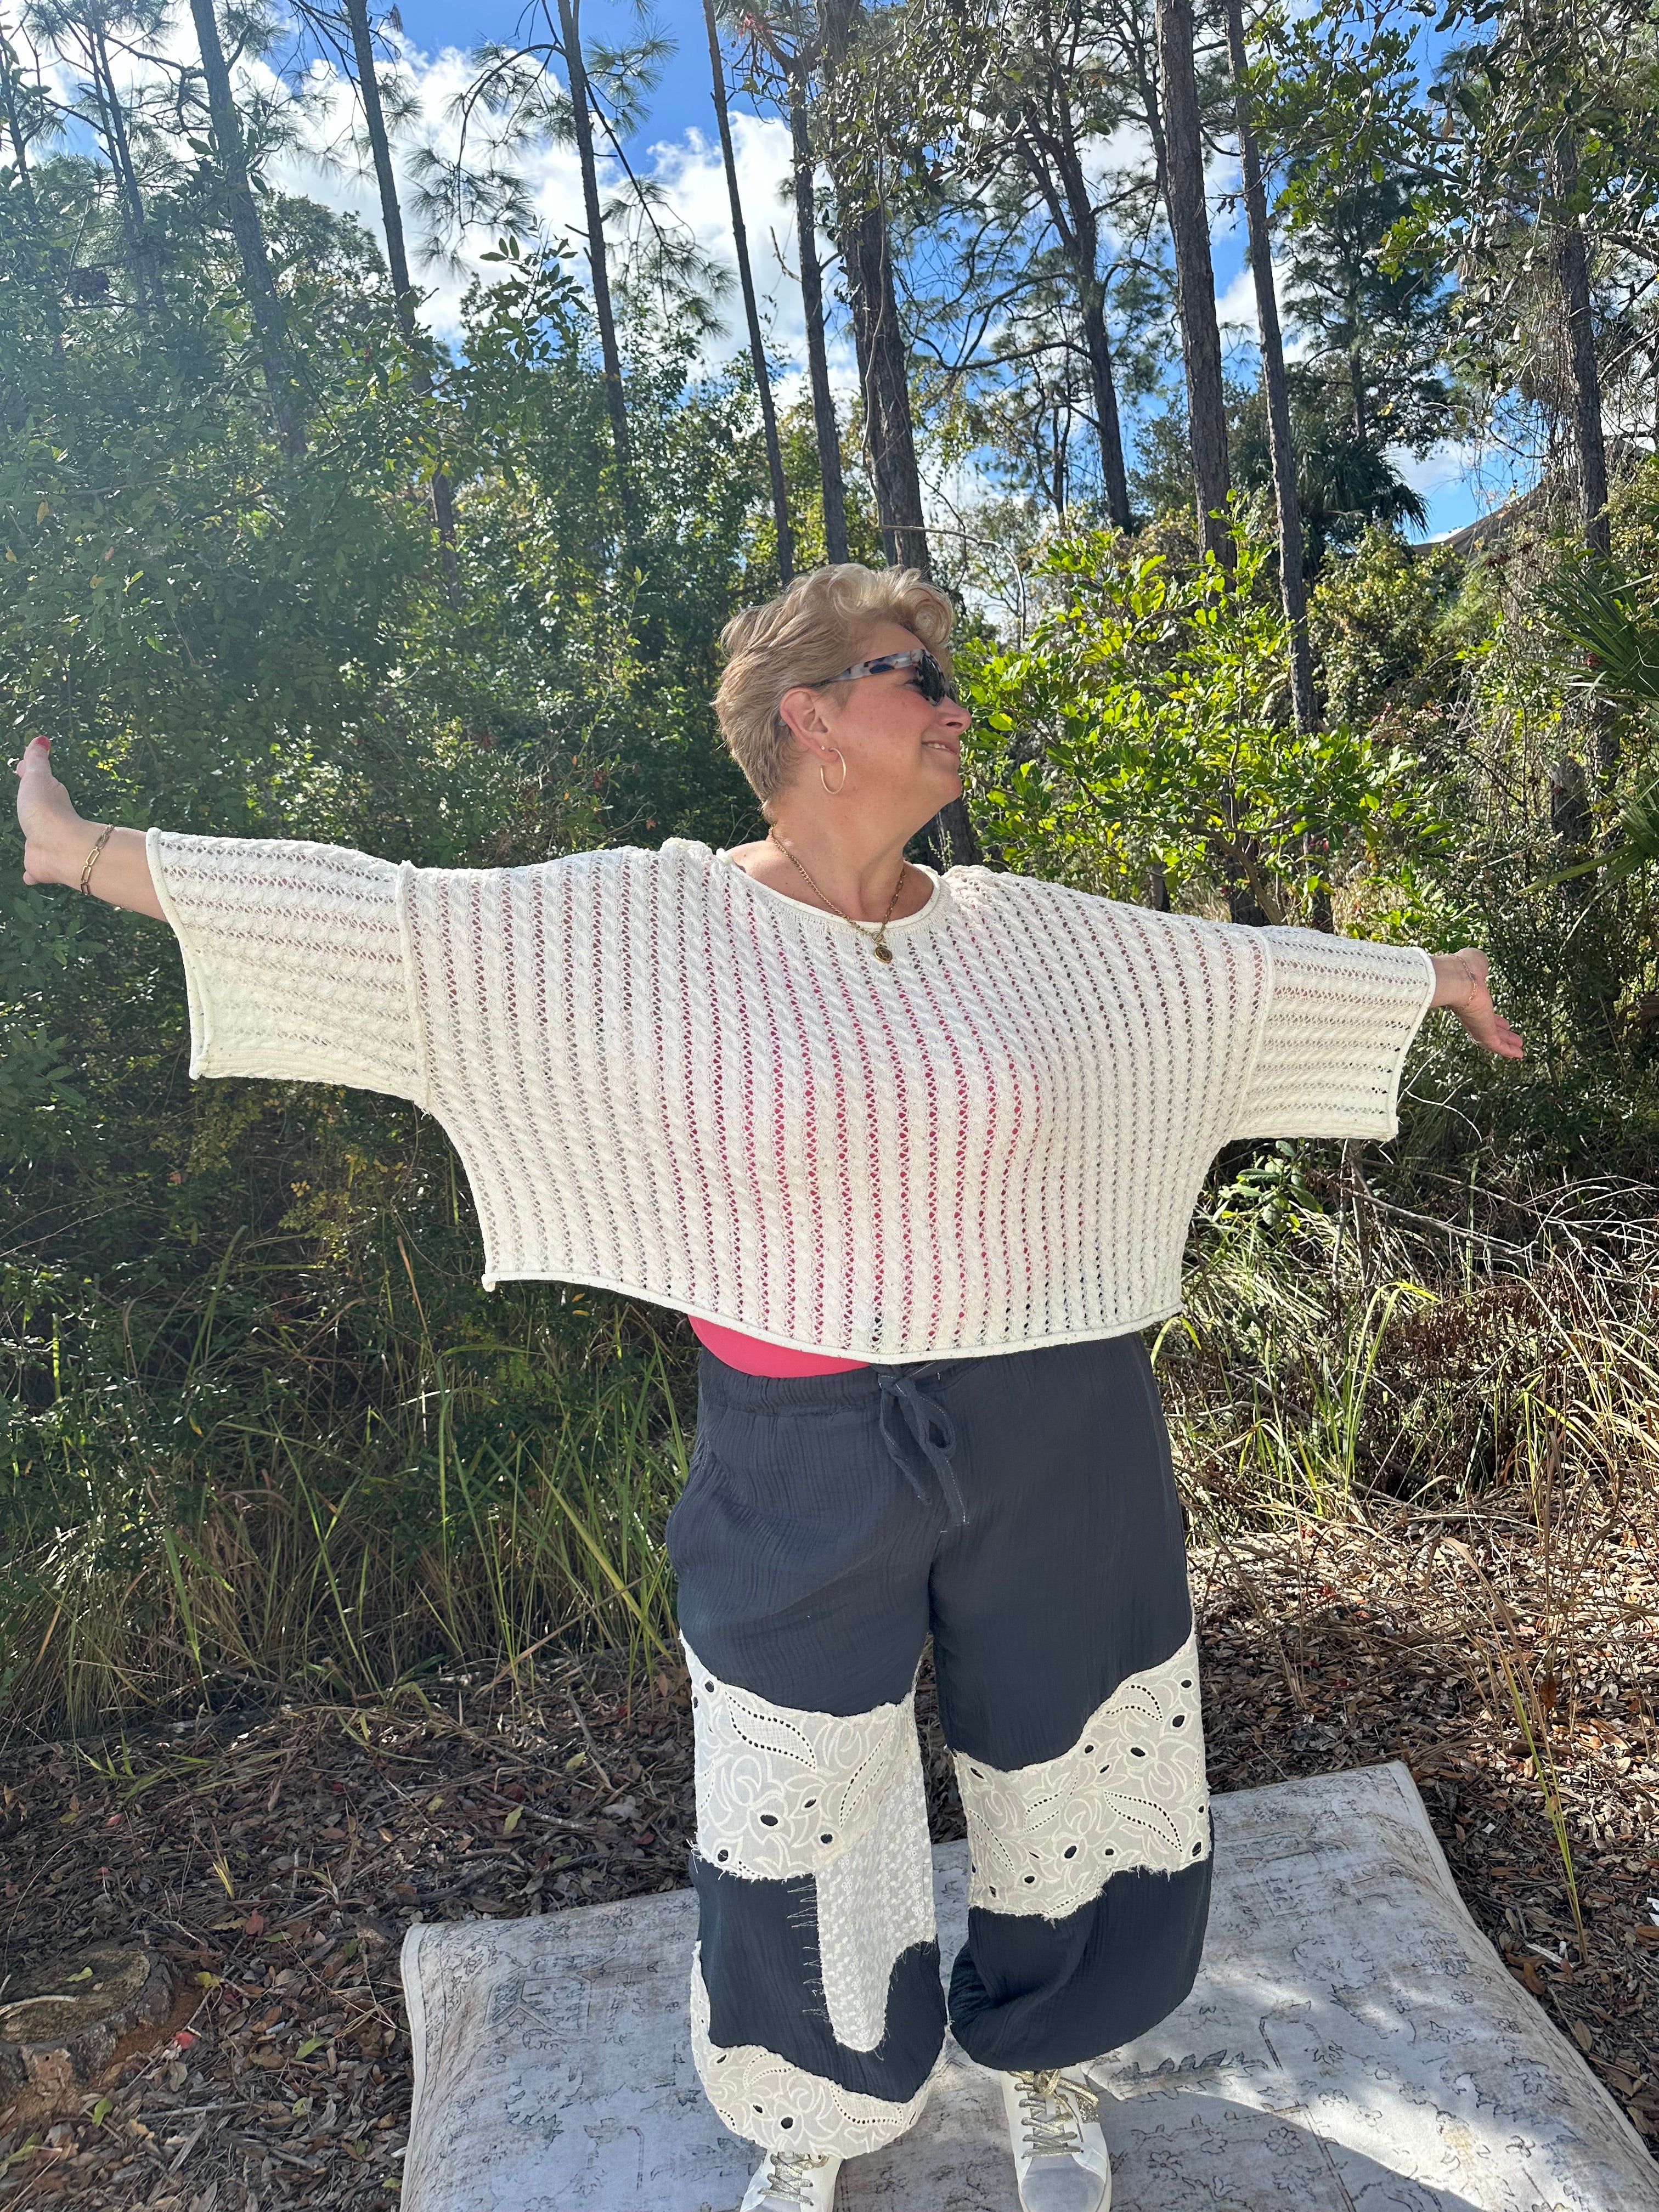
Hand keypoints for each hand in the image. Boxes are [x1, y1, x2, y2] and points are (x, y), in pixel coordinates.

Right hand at [14, 734, 85, 886]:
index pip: (39, 783)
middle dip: (33, 807)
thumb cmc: (46, 809)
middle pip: (39, 811)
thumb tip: (42, 739)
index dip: (33, 775)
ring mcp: (44, 844)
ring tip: (31, 838)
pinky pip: (35, 868)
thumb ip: (37, 760)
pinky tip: (29, 876)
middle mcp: (48, 821)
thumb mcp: (37, 778)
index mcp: (49, 798)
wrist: (58, 847)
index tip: (25, 769)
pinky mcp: (41, 865)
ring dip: (34, 839)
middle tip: (26, 802)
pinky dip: (32, 871)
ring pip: (38, 841)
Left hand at [1430, 948, 1523, 1060]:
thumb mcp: (1476, 963)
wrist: (1457, 978)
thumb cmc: (1464, 967)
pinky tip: (1518, 1055)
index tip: (1504, 1023)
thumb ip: (1480, 966)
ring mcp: (1476, 1024)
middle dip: (1501, 1033)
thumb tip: (1481, 966)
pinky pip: (1495, 1044)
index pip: (1482, 1011)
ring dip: (1507, 1044)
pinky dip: (1507, 1050)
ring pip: (1493, 1038)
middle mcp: (1471, 1013)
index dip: (1493, 1018)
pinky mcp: (1482, 1032)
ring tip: (1519, 1050)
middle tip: (1512, 1038)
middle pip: (1488, 1027)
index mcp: (1469, 998)